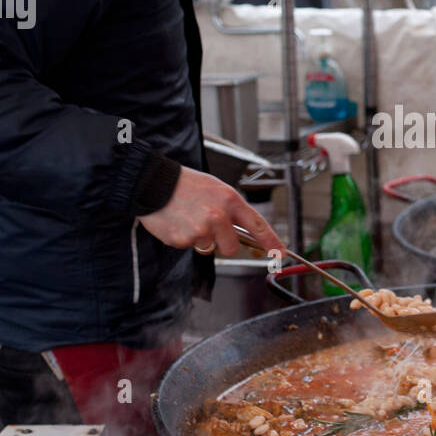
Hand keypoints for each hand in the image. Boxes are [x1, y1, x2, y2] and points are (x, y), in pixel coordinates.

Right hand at [137, 167, 285, 257]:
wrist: (154, 183)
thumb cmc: (187, 185)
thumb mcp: (217, 189)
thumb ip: (232, 210)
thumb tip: (245, 232)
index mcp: (230, 200)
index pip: (257, 225)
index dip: (271, 241)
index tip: (280, 253)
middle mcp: (218, 216)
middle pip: (232, 247)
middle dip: (223, 243)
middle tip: (208, 226)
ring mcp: (200, 230)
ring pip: (209, 248)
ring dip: (201, 239)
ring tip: (189, 219)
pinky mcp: (183, 240)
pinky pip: (190, 247)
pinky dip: (184, 238)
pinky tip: (178, 222)